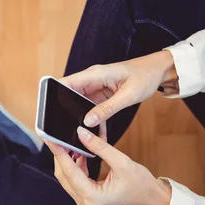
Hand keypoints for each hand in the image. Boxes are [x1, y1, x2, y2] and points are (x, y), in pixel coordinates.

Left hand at [44, 126, 171, 204]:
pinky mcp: (87, 196)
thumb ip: (99, 147)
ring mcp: (84, 201)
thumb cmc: (140, 184)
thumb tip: (81, 133)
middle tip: (57, 135)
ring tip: (70, 141)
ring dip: (68, 158)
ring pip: (67, 176)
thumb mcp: (121, 161)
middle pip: (63, 174)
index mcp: (92, 197)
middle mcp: (84, 202)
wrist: (151, 197)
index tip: (50, 137)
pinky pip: (75, 178)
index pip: (69, 170)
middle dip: (61, 154)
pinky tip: (79, 151)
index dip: (58, 151)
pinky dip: (76, 163)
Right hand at [60, 50, 176, 126]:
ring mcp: (95, 88)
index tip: (46, 111)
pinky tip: (96, 132)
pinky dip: (92, 119)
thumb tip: (87, 121)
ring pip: (78, 104)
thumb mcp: (128, 95)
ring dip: (78, 117)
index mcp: (94, 75)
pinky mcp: (101, 95)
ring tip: (78, 134)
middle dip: (63, 111)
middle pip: (68, 95)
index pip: (65, 83)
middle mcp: (91, 80)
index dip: (52, 95)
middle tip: (61, 129)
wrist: (158, 71)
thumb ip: (107, 109)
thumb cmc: (145, 76)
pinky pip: (90, 108)